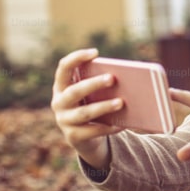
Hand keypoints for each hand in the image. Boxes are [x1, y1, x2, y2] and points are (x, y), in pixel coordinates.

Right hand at [51, 48, 121, 168]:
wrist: (87, 138)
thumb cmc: (93, 106)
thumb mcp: (94, 94)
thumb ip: (103, 84)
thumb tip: (131, 77)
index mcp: (62, 87)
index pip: (63, 68)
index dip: (76, 58)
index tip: (95, 52)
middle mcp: (59, 103)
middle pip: (75, 91)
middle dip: (94, 84)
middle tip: (113, 78)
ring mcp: (64, 121)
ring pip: (84, 113)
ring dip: (104, 107)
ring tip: (122, 102)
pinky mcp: (73, 137)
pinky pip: (93, 131)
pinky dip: (109, 127)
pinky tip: (123, 124)